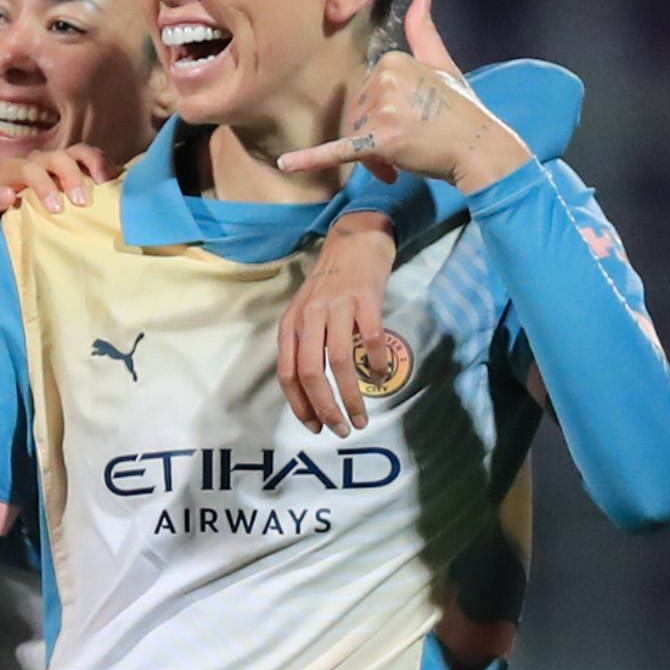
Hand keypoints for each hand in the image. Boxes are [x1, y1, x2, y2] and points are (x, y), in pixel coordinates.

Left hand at [0, 142, 113, 227]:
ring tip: (104, 184)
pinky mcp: (75, 168)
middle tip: (81, 202)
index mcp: (13, 170)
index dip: (43, 184)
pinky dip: (105, 166)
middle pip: (56, 157)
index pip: (28, 169)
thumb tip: (8, 195)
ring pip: (78, 152)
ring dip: (93, 164)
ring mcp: (58, 162)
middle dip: (70, 176)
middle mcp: (37, 161)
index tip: (56, 208)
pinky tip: (115, 182)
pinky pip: (94, 159)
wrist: (4, 218)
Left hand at [276, 0, 525, 193]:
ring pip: (354, 136)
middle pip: (357, 114)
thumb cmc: (461, 110)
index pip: (365, 90)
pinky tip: (285, 165)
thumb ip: (424, 31)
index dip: (381, 113)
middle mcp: (384, 80)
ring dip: (372, 157)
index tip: (405, 127)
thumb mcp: (442, 64)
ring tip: (398, 164)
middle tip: (404, 150)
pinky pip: (337, 150)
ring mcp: (382, 110)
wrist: (479, 148)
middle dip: (374, 137)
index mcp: (392, 60)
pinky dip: (310, 159)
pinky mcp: (380, 140)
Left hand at [280, 213, 398, 433]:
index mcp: (291, 324)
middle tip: (341, 429)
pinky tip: (380, 378)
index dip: (300, 405)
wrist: (355, 240)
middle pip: (311, 372)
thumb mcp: (305, 313)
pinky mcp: (366, 299)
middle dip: (325, 408)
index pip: (288, 374)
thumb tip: (310, 392)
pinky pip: (372, 340)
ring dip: (351, 396)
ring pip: (340, 361)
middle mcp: (309, 316)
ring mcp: (338, 307)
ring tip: (362, 416)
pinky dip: (376, 364)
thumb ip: (303, 346)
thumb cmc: (330, 284)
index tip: (315, 428)